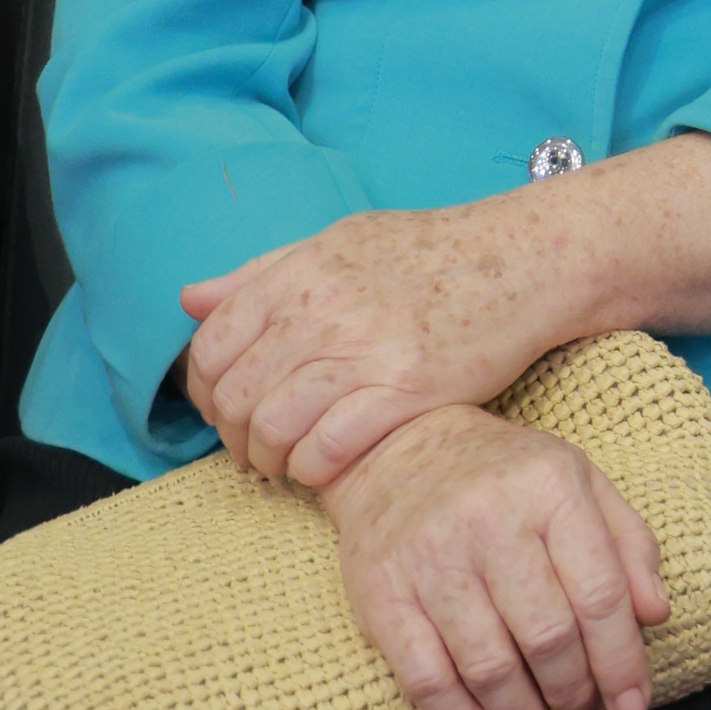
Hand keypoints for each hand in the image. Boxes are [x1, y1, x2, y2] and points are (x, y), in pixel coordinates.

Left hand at [182, 201, 569, 485]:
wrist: (521, 259)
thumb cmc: (427, 252)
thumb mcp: (339, 240)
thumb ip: (261, 271)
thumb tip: (189, 299)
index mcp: (303, 269)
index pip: (213, 344)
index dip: (205, 389)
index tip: (223, 407)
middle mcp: (325, 308)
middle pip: (237, 395)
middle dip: (232, 434)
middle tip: (251, 446)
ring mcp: (367, 350)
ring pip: (274, 428)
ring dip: (267, 459)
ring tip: (281, 462)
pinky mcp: (407, 390)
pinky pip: (328, 449)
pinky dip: (311, 469)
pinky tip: (321, 464)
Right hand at [328, 404, 667, 709]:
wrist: (396, 444)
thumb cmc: (506, 474)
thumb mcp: (580, 482)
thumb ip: (627, 544)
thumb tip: (656, 615)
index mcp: (550, 486)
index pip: (600, 593)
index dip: (621, 662)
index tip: (631, 707)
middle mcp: (490, 518)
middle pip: (547, 637)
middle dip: (574, 697)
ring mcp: (431, 556)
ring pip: (488, 666)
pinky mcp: (382, 591)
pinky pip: (425, 677)